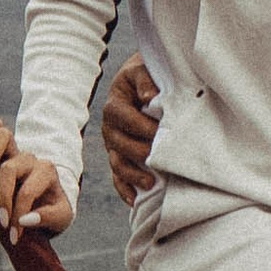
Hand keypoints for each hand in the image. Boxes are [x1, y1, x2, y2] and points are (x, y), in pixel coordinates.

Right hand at [0, 120, 73, 243]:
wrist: (53, 200)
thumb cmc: (56, 210)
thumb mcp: (62, 218)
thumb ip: (47, 219)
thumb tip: (24, 219)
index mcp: (47, 172)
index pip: (27, 191)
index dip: (17, 213)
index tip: (14, 235)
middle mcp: (32, 158)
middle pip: (10, 169)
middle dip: (3, 197)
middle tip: (1, 223)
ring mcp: (17, 152)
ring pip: (3, 137)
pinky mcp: (5, 150)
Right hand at [100, 56, 160, 207]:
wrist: (145, 80)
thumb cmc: (147, 76)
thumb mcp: (142, 70)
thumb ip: (145, 81)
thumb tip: (149, 98)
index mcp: (114, 104)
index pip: (125, 118)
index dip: (142, 126)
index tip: (161, 133)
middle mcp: (110, 127)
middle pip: (119, 144)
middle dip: (140, 152)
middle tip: (161, 159)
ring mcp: (113, 144)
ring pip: (117, 163)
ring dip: (132, 175)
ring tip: (150, 183)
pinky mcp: (118, 157)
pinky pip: (117, 176)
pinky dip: (124, 189)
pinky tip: (135, 200)